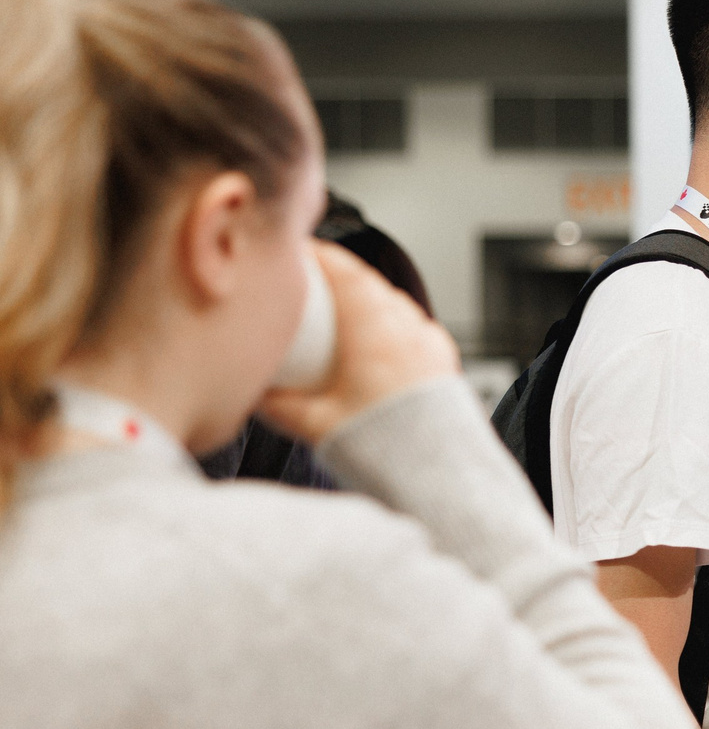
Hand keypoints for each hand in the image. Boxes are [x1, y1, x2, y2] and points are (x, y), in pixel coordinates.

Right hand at [258, 240, 457, 442]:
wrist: (436, 474)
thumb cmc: (380, 447)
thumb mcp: (310, 421)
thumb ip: (272, 401)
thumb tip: (246, 389)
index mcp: (374, 325)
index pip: (342, 268)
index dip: (316, 254)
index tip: (295, 253)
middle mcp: (407, 325)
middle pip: (368, 282)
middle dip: (338, 277)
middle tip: (310, 284)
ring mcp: (429, 340)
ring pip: (393, 305)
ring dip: (366, 302)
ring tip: (338, 315)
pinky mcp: (443, 359)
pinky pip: (412, 330)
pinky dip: (390, 328)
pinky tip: (373, 348)